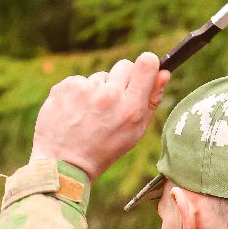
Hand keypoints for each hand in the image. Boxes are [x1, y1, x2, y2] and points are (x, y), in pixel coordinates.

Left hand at [30, 52, 170, 178]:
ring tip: (89, 115)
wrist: (63, 164)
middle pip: (124, 65)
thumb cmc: (104, 150)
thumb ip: (151, 101)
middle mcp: (110, 96)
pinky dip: (78, 94)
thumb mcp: (134, 133)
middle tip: (111, 104)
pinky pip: (80, 81)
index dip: (147, 64)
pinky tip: (75, 113)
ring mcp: (86, 89)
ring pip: (100, 76)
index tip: (144, 69)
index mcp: (131, 109)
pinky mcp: (66, 86)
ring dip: (98, 90)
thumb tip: (164, 72)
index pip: (146, 64)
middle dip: (121, 80)